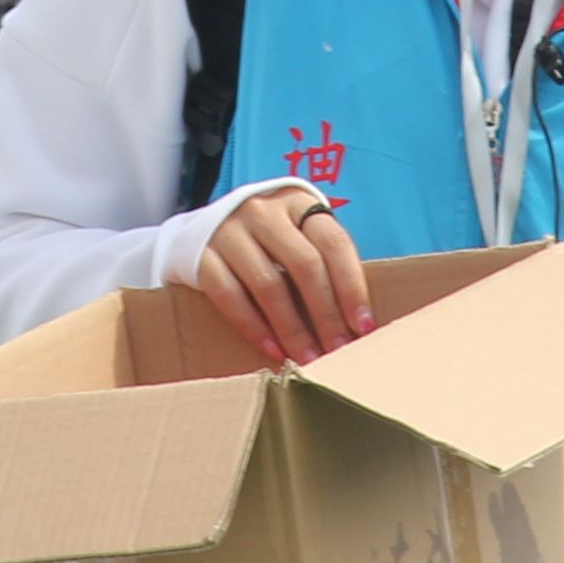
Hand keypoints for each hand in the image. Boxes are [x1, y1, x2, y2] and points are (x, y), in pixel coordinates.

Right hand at [191, 189, 371, 365]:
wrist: (205, 225)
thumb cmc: (268, 239)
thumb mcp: (297, 234)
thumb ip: (323, 263)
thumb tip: (355, 323)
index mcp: (297, 204)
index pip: (333, 244)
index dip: (352, 287)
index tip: (361, 325)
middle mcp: (264, 212)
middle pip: (304, 265)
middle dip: (325, 314)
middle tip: (337, 350)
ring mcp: (230, 232)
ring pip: (268, 285)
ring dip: (292, 329)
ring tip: (307, 358)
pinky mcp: (202, 256)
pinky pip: (230, 296)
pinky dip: (254, 327)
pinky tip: (273, 350)